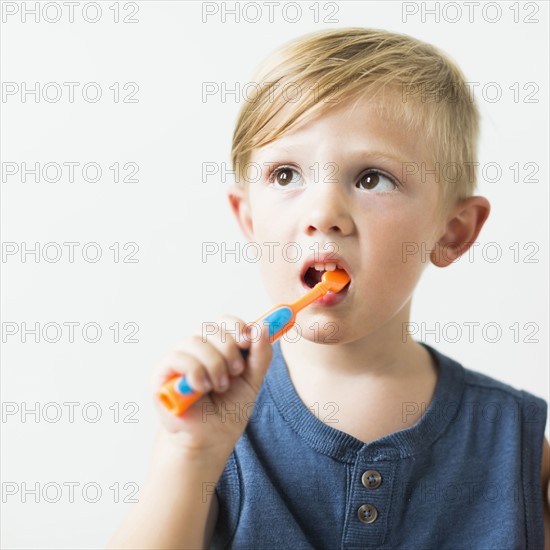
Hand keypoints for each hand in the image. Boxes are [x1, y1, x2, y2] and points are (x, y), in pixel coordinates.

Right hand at [150, 316, 272, 455]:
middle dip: (229, 349)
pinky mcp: (161, 374)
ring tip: (220, 387)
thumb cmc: (228, 409)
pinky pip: (178, 358)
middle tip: (236, 371)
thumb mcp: (252, 380)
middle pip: (211, 328)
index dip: (236, 326)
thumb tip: (263, 326)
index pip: (224, 322)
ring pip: (195, 341)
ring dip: (214, 365)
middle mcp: (196, 348)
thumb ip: (260, 354)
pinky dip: (195, 372)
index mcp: (218, 346)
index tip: (248, 340)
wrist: (211, 439)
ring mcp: (178, 359)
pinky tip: (202, 389)